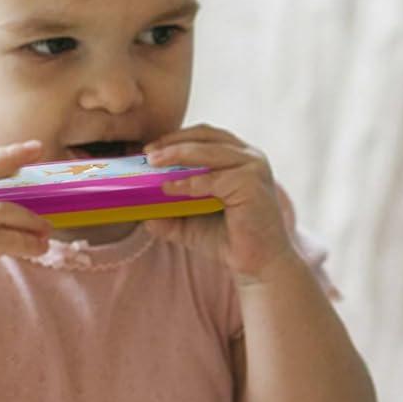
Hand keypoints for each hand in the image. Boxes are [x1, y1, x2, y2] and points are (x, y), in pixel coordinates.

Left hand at [144, 124, 294, 281]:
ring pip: (207, 152)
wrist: (260, 264)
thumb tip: (142, 216)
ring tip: (152, 164)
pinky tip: (169, 187)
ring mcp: (253, 168)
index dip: (175, 138)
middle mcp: (250, 157)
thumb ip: (171, 216)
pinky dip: (189, 181)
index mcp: (239, 157)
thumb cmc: (231, 240)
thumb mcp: (193, 224)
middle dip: (172, 142)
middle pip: (205, 137)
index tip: (149, 149)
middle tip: (147, 153)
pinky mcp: (252, 184)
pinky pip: (213, 178)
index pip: (204, 136)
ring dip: (176, 155)